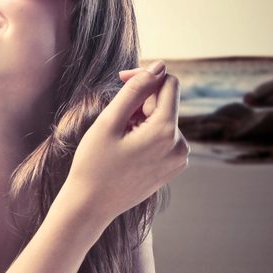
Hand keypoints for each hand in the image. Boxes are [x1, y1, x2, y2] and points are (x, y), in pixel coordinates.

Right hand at [64, 61, 188, 224]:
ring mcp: (179, 159)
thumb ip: (135, 91)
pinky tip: (124, 148)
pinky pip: (163, 137)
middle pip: (165, 102)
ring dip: (140, 118)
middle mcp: (180, 145)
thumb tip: (159, 66)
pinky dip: (144, 133)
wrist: (91, 206)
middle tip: (111, 117)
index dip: (144, 76)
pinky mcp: (172, 167)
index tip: (120, 80)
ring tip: (116, 136)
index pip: (168, 84)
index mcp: (167, 132)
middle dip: (140, 100)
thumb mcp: (109, 122)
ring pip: (163, 120)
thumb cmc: (94, 164)